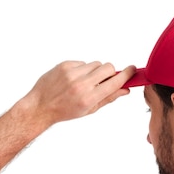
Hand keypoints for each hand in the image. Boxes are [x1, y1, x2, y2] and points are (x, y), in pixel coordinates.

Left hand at [20, 61, 135, 126]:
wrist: (40, 106)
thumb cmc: (64, 111)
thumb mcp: (89, 110)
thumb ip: (108, 98)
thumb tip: (125, 90)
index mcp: (89, 98)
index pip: (115, 82)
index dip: (127, 75)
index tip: (132, 70)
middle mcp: (81, 84)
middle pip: (108, 67)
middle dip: (110, 72)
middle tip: (105, 79)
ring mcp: (72, 73)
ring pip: (95, 64)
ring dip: (95, 71)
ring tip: (85, 81)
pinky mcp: (64, 65)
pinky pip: (82, 63)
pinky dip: (82, 69)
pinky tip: (74, 79)